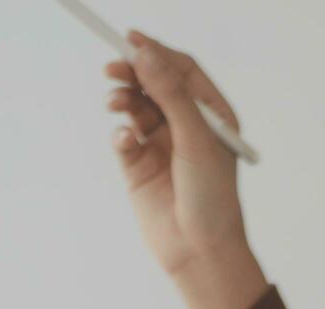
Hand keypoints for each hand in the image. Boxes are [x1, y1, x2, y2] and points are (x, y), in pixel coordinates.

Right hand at [104, 30, 268, 308]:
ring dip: (124, 99)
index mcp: (211, 116)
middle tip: (112, 66)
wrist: (200, 251)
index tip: (132, 40)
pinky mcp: (139, 168)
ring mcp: (161, 146)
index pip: (181, 71)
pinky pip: (123, 139)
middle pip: (154, 85)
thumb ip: (170, 94)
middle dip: (133, 73)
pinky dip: (120, 134)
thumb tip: (146, 53)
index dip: (157, 53)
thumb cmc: (212, 196)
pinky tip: (124, 141)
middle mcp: (186, 127)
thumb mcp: (195, 138)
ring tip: (115, 102)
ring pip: (135, 108)